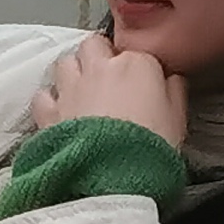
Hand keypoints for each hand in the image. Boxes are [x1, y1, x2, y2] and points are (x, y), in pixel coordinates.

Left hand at [30, 38, 186, 148]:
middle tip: (109, 78)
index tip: (142, 84)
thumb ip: (174, 92)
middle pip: (94, 44)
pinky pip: (44, 94)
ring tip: (83, 92)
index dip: (138, 69)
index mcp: (136, 66)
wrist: (114, 179)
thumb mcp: (178, 121)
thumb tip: (172, 79)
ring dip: (73, 72)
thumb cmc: (151, 151)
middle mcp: (99, 68)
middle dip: (99, 56)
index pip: (137, 53)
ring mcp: (70, 87)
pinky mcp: (49, 110)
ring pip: (65, 62)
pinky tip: (61, 112)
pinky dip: (51, 101)